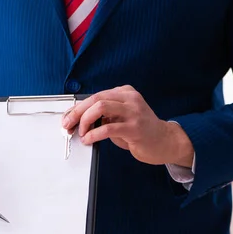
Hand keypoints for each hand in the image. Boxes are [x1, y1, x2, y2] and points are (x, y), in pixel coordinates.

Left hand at [62, 85, 193, 166]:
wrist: (165, 141)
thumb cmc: (140, 131)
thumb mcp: (121, 117)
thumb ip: (104, 115)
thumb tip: (78, 120)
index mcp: (124, 92)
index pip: (95, 96)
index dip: (77, 107)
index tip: (67, 118)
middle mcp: (129, 98)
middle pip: (95, 99)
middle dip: (77, 112)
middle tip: (68, 125)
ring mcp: (133, 111)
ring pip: (100, 107)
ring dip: (85, 121)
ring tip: (82, 133)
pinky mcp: (135, 127)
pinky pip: (108, 127)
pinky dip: (94, 134)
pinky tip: (89, 140)